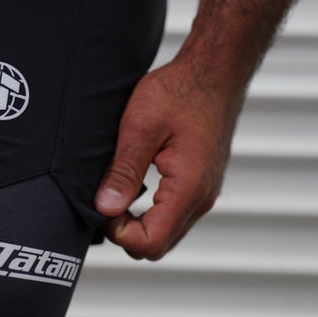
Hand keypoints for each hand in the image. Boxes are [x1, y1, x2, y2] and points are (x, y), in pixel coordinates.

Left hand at [94, 58, 242, 259]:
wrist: (214, 71)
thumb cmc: (181, 90)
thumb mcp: (140, 127)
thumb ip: (124, 172)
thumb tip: (105, 209)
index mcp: (188, 189)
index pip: (152, 243)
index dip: (120, 233)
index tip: (104, 206)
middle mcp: (201, 198)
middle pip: (160, 245)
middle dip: (127, 232)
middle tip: (107, 199)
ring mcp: (204, 192)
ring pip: (167, 231)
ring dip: (139, 222)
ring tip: (119, 190)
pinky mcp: (201, 183)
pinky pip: (175, 214)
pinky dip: (152, 210)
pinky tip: (136, 185)